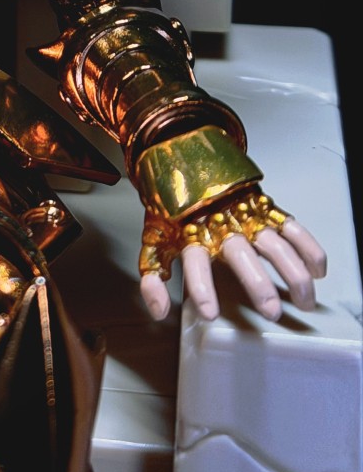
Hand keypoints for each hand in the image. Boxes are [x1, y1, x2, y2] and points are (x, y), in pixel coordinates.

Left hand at [138, 190, 326, 321]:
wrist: (184, 158)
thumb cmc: (172, 206)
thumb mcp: (154, 239)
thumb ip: (153, 278)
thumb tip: (159, 312)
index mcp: (190, 233)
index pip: (194, 263)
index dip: (202, 287)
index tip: (210, 313)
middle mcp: (221, 225)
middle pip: (241, 256)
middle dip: (258, 284)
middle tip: (271, 311)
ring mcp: (245, 216)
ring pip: (273, 244)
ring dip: (293, 272)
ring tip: (305, 300)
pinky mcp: (265, 207)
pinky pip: (291, 227)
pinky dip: (308, 246)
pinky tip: (318, 270)